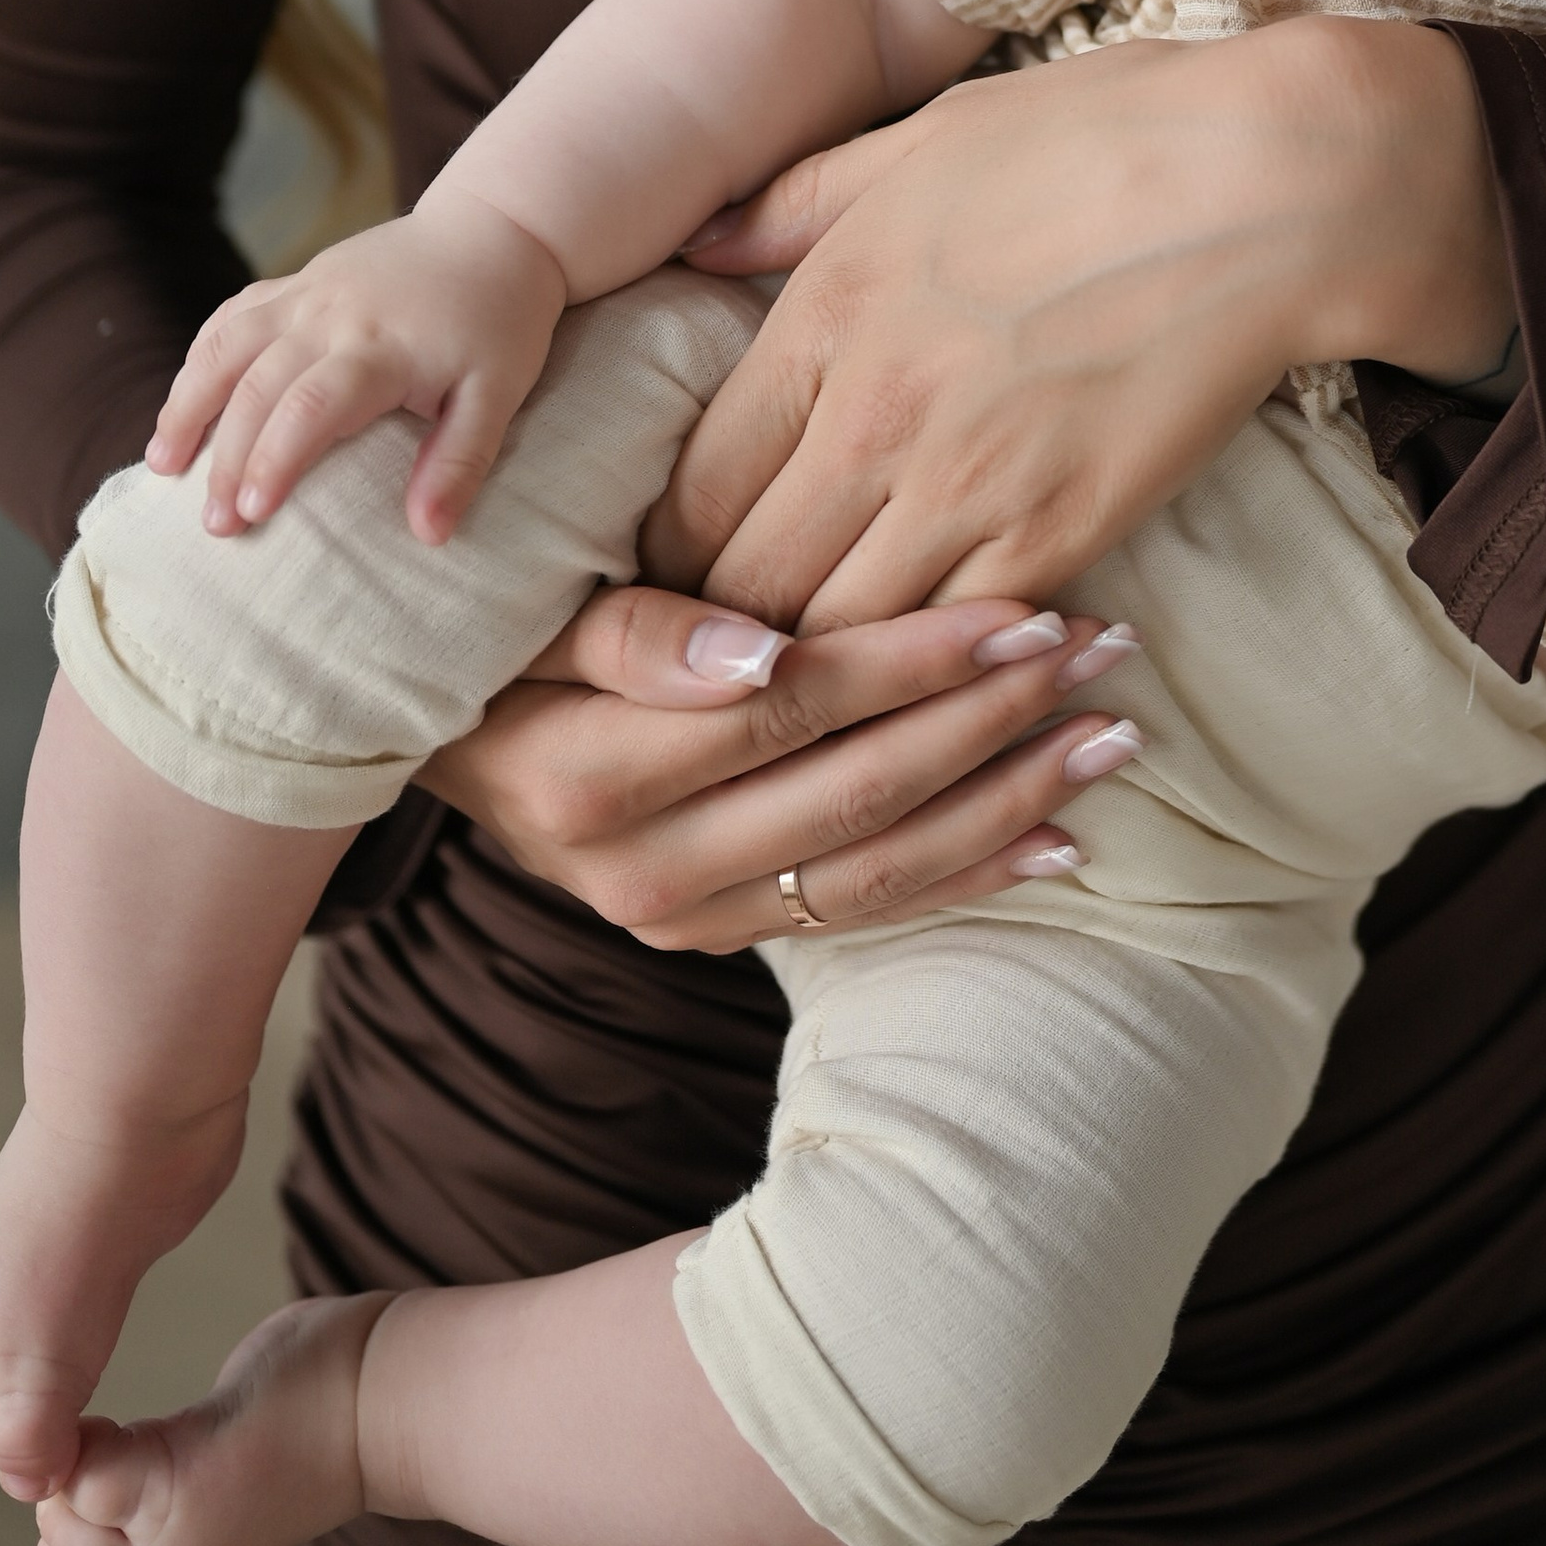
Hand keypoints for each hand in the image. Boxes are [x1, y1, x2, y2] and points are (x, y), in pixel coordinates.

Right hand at [147, 194, 565, 544]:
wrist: (495, 229)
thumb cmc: (501, 319)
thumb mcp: (500, 392)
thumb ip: (460, 461)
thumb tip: (428, 534)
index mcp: (381, 347)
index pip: (310, 406)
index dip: (273, 460)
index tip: (250, 512)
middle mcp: (332, 314)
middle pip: (257, 386)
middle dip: (226, 457)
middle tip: (212, 524)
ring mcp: (309, 291)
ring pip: (227, 344)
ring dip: (188, 403)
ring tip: (163, 463)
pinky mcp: (300, 279)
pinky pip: (235, 314)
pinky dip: (203, 356)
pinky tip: (185, 400)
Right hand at [417, 582, 1143, 949]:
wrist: (430, 738)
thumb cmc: (495, 632)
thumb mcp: (533, 610)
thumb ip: (632, 629)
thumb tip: (757, 654)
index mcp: (590, 774)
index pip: (794, 706)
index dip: (919, 657)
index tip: (1031, 607)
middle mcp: (635, 872)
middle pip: (856, 790)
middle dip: (995, 720)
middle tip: (1105, 652)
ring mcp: (678, 919)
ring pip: (876, 864)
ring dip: (1008, 799)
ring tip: (1114, 736)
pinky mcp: (713, 938)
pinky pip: (862, 915)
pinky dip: (967, 877)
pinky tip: (1059, 840)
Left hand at [651, 16, 1508, 630]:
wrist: (1273, 184)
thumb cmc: (1106, 134)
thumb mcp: (930, 136)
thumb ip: (801, 198)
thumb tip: (700, 241)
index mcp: (824, 311)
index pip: (692, 489)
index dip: (671, 556)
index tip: (684, 580)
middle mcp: (872, 415)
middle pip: (744, 589)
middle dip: (726, 639)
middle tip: (737, 661)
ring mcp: (967, 486)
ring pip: (838, 645)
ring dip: (828, 675)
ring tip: (830, 693)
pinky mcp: (1063, 533)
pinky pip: (960, 649)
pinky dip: (942, 672)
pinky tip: (944, 681)